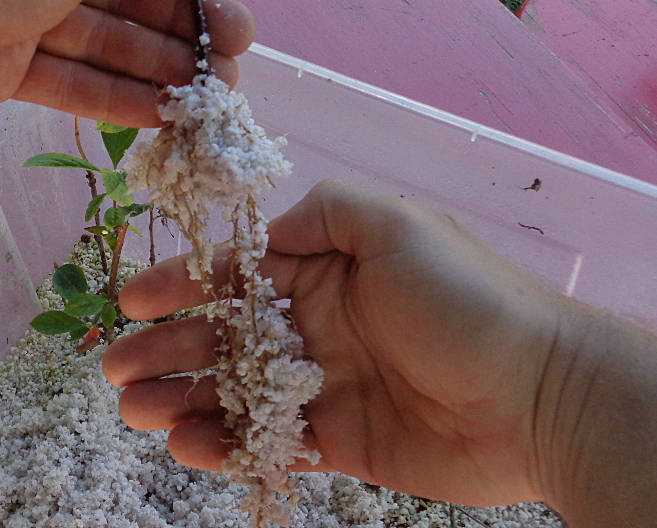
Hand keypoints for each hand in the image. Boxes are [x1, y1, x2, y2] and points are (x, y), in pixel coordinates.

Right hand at [104, 179, 565, 506]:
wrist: (540, 395)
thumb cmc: (466, 302)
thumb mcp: (397, 226)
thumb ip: (326, 212)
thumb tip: (266, 224)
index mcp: (329, 270)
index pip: (239, 274)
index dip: (183, 284)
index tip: (133, 299)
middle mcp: (321, 324)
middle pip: (226, 336)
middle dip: (167, 349)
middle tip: (116, 369)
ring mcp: (328, 384)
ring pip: (238, 392)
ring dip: (183, 399)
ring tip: (137, 410)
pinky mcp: (342, 440)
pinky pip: (272, 440)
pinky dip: (228, 444)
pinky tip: (190, 445)